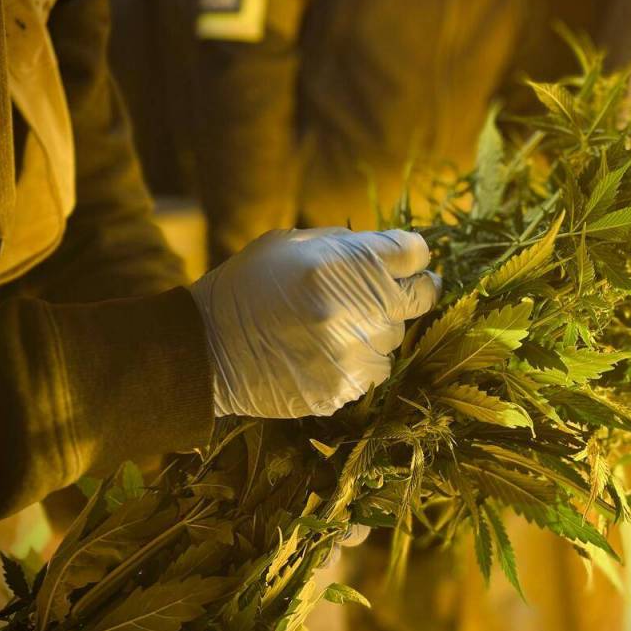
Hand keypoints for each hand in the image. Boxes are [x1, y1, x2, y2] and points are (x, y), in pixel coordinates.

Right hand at [190, 228, 440, 417]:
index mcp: (349, 262)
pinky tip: (328, 351)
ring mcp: (357, 351)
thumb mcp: (291, 244)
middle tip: (396, 291)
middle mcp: (362, 306)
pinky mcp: (348, 386)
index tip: (407, 260)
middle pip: (422, 295)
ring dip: (378, 328)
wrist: (207, 348)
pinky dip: (361, 359)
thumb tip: (389, 249)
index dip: (412, 255)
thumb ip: (345, 244)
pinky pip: (376, 368)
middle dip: (412, 289)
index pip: (415, 252)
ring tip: (339, 325)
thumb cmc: (248, 286)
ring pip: (397, 335)